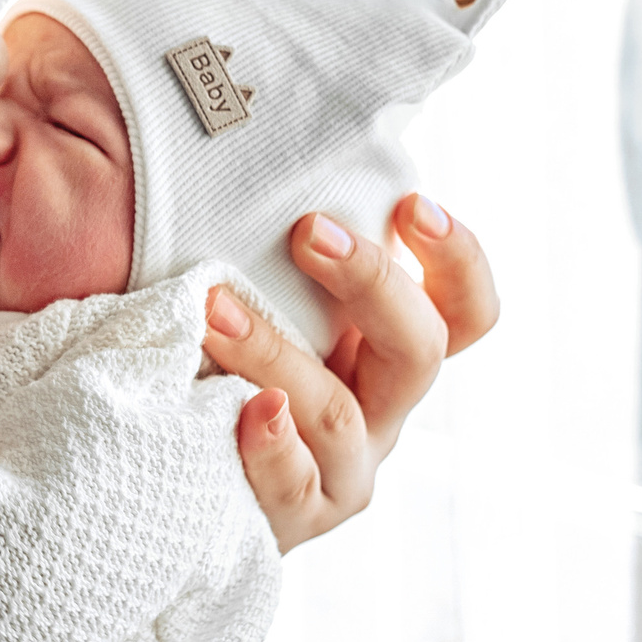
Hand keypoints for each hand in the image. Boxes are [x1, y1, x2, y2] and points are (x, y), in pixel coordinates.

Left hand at [207, 194, 497, 551]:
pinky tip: (243, 411)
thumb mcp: (258, 297)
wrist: (177, 486)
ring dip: (277, 349)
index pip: (465, 309)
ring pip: (337, 409)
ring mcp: (341, 469)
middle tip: (307, 229)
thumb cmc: (217, 364)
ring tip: (214, 307)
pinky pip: (294, 486)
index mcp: (388, 352)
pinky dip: (271, 447)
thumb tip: (259, 121)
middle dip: (370, 281)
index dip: (457, 258)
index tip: (412, 204)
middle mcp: (381, 409)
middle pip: (420, 348)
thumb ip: (274, 244)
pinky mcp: (293, 519)